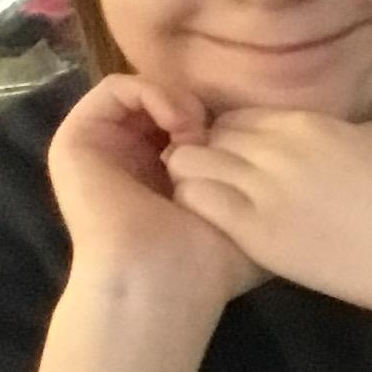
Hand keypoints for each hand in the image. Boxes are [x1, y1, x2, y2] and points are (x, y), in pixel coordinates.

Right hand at [46, 73, 265, 316]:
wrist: (162, 283)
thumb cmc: (211, 263)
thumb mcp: (251, 216)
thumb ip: (264, 187)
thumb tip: (296, 156)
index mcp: (166, 172)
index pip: (195, 119)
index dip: (225, 120)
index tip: (248, 144)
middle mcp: (131, 155)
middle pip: (168, 100)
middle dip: (201, 105)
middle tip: (222, 134)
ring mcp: (102, 146)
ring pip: (145, 90)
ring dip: (179, 98)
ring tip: (199, 129)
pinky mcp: (75, 140)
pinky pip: (115, 88)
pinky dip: (153, 93)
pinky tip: (179, 124)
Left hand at [161, 108, 371, 332]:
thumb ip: (355, 131)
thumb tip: (346, 136)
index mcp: (312, 123)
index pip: (242, 117)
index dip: (239, 139)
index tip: (249, 163)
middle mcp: (279, 148)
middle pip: (212, 138)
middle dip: (212, 157)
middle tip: (231, 188)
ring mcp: (264, 190)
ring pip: (190, 164)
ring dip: (198, 179)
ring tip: (220, 206)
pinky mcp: (258, 234)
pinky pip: (199, 204)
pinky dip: (199, 206)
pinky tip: (219, 226)